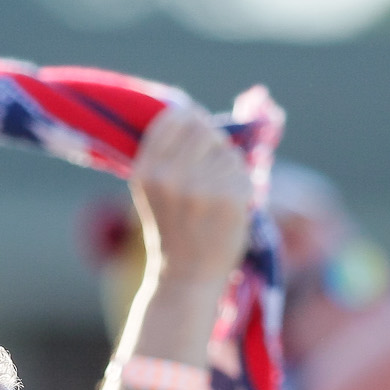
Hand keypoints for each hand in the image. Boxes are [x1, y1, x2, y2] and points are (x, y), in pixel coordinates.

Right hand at [131, 103, 254, 286]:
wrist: (186, 278)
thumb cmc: (172, 230)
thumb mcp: (153, 190)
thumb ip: (165, 154)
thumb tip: (191, 111)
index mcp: (147, 171)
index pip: (173, 118)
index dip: (189, 118)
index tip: (195, 127)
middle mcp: (171, 176)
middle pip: (202, 127)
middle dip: (210, 139)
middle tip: (210, 161)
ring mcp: (202, 187)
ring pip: (225, 148)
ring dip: (226, 163)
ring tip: (216, 190)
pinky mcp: (231, 197)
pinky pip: (242, 170)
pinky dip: (240, 182)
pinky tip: (229, 204)